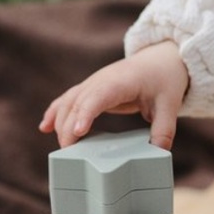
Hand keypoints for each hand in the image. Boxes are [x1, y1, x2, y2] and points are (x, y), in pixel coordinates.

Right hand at [39, 41, 188, 148]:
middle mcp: (100, 80)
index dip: (85, 114)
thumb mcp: (170, 105)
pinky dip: (55, 112)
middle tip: (70, 154)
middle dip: (69, 128)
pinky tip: (44, 127)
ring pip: (68, 102)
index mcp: (119, 82)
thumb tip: (158, 153)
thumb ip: (164, 129)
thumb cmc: (164, 79)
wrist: (160, 59)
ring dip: (60, 124)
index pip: (97, 97)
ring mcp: (92, 83)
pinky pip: (68, 99)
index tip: (77, 132)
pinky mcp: (90, 89)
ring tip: (61, 149)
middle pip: (77, 104)